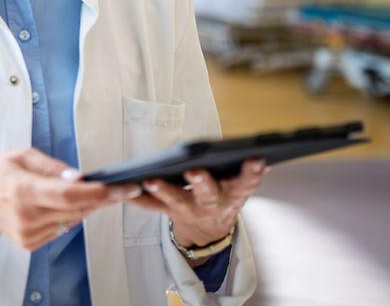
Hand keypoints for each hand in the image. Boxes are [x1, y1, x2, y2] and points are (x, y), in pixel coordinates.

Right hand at [0, 148, 135, 250]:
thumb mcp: (23, 155)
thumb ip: (54, 167)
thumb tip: (80, 178)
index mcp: (23, 190)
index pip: (69, 195)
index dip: (98, 193)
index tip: (121, 188)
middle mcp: (26, 216)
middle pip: (76, 210)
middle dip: (101, 199)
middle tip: (119, 187)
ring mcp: (27, 233)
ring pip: (72, 221)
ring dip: (83, 206)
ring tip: (83, 191)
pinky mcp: (29, 243)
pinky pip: (61, 229)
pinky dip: (67, 216)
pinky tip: (57, 204)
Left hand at [126, 158, 268, 259]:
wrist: (210, 231)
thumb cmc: (223, 195)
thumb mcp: (239, 189)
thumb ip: (247, 176)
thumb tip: (262, 157)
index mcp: (233, 194)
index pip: (246, 182)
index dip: (251, 172)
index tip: (256, 159)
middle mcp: (212, 203)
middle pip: (208, 193)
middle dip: (201, 181)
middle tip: (193, 169)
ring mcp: (189, 209)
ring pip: (176, 200)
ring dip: (163, 190)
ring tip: (150, 179)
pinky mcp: (170, 211)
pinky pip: (152, 207)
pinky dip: (139, 199)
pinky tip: (127, 189)